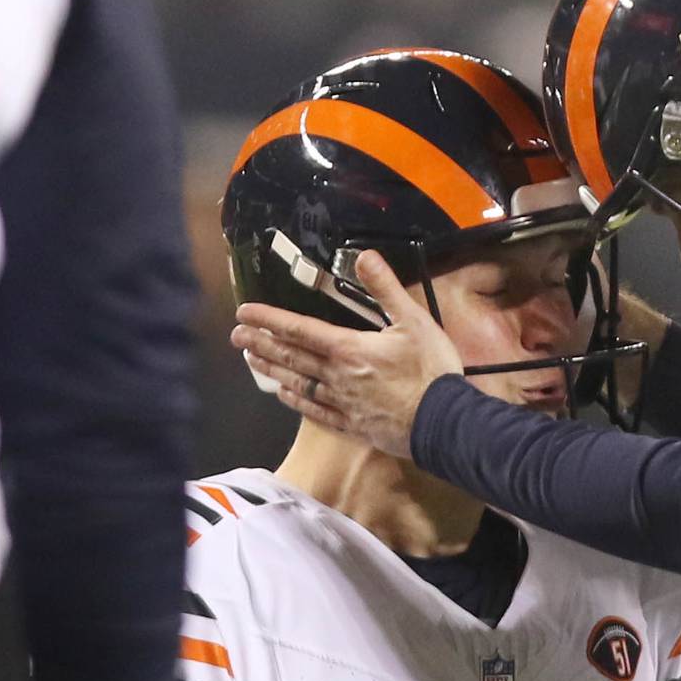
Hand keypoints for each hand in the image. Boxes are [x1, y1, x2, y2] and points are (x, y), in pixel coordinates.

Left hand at [230, 250, 463, 458]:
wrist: (442, 422)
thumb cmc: (431, 372)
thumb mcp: (415, 321)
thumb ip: (386, 288)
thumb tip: (365, 257)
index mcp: (349, 349)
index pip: (300, 329)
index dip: (270, 318)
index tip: (245, 312)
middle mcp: (337, 375)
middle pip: (292, 357)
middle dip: (262, 343)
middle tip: (238, 336)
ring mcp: (342, 402)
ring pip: (298, 383)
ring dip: (273, 370)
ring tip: (252, 360)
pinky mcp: (352, 423)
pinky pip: (316, 411)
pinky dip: (297, 401)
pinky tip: (285, 395)